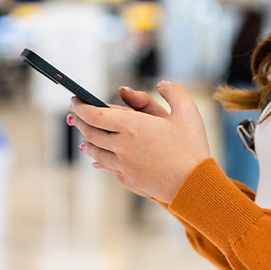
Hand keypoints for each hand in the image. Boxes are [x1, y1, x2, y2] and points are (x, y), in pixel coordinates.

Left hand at [71, 82, 211, 203]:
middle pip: (90, 133)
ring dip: (87, 140)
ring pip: (95, 152)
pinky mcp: (129, 179)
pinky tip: (97, 160)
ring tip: (84, 134)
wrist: (194, 185)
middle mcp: (122, 146)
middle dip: (80, 121)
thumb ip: (172, 91)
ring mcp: (123, 165)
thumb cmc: (192, 146)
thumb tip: (160, 84)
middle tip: (76, 113)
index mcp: (132, 126)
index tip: (75, 99)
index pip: (94, 115)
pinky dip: (98, 160)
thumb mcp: (187, 111)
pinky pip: (106, 168)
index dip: (81, 106)